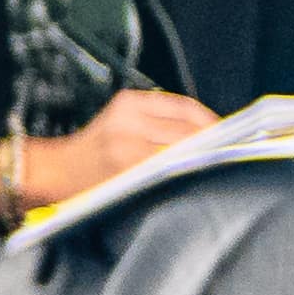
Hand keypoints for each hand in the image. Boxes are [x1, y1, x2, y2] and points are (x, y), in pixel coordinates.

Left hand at [3, 89, 223, 215]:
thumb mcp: (128, 195)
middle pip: (188, 132)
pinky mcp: (127, 99)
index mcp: (125, 156)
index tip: (233, 162)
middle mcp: (126, 129)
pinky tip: (206, 126)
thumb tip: (207, 168)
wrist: (56, 169)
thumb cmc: (91, 191)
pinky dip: (192, 115)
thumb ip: (164, 180)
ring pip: (185, 114)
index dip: (211, 156)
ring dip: (208, 127)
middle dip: (215, 142)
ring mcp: (126, 110)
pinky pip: (172, 104)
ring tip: (226, 140)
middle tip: (237, 152)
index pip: (182, 153)